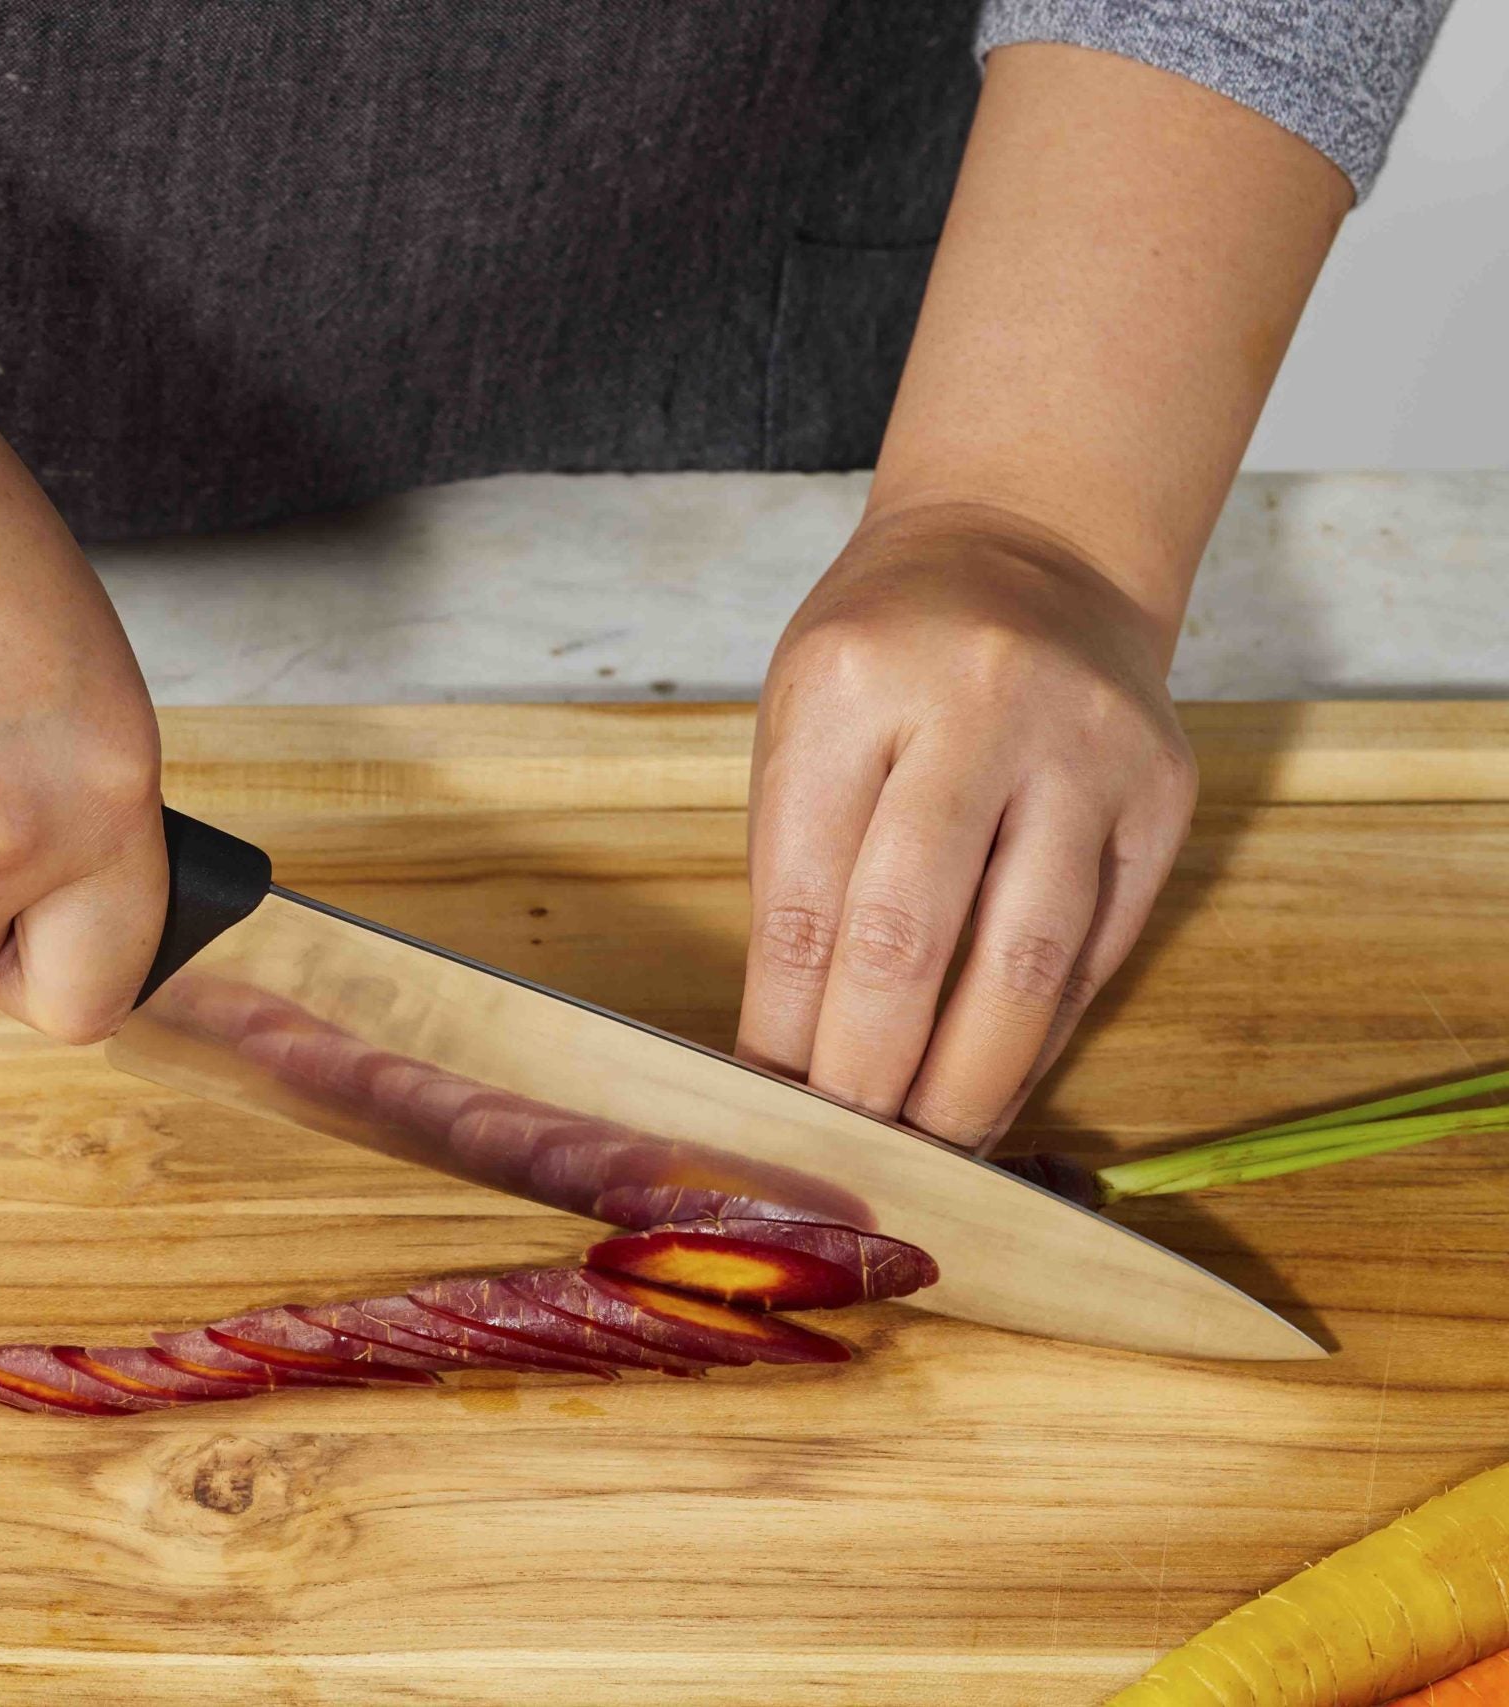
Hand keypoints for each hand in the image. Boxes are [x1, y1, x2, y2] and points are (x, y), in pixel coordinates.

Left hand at [736, 503, 1198, 1147]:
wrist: (1027, 546)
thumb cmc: (884, 655)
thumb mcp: (800, 721)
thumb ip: (798, 872)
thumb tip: (787, 1051)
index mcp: (852, 687)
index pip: (809, 897)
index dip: (787, 1025)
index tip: (764, 1105)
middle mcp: (979, 710)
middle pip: (913, 935)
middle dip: (872, 1070)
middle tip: (843, 1153)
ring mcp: (1086, 750)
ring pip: (1026, 958)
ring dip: (970, 1078)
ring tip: (926, 1150)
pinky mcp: (1160, 793)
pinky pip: (1097, 946)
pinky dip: (1039, 1033)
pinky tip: (996, 1084)